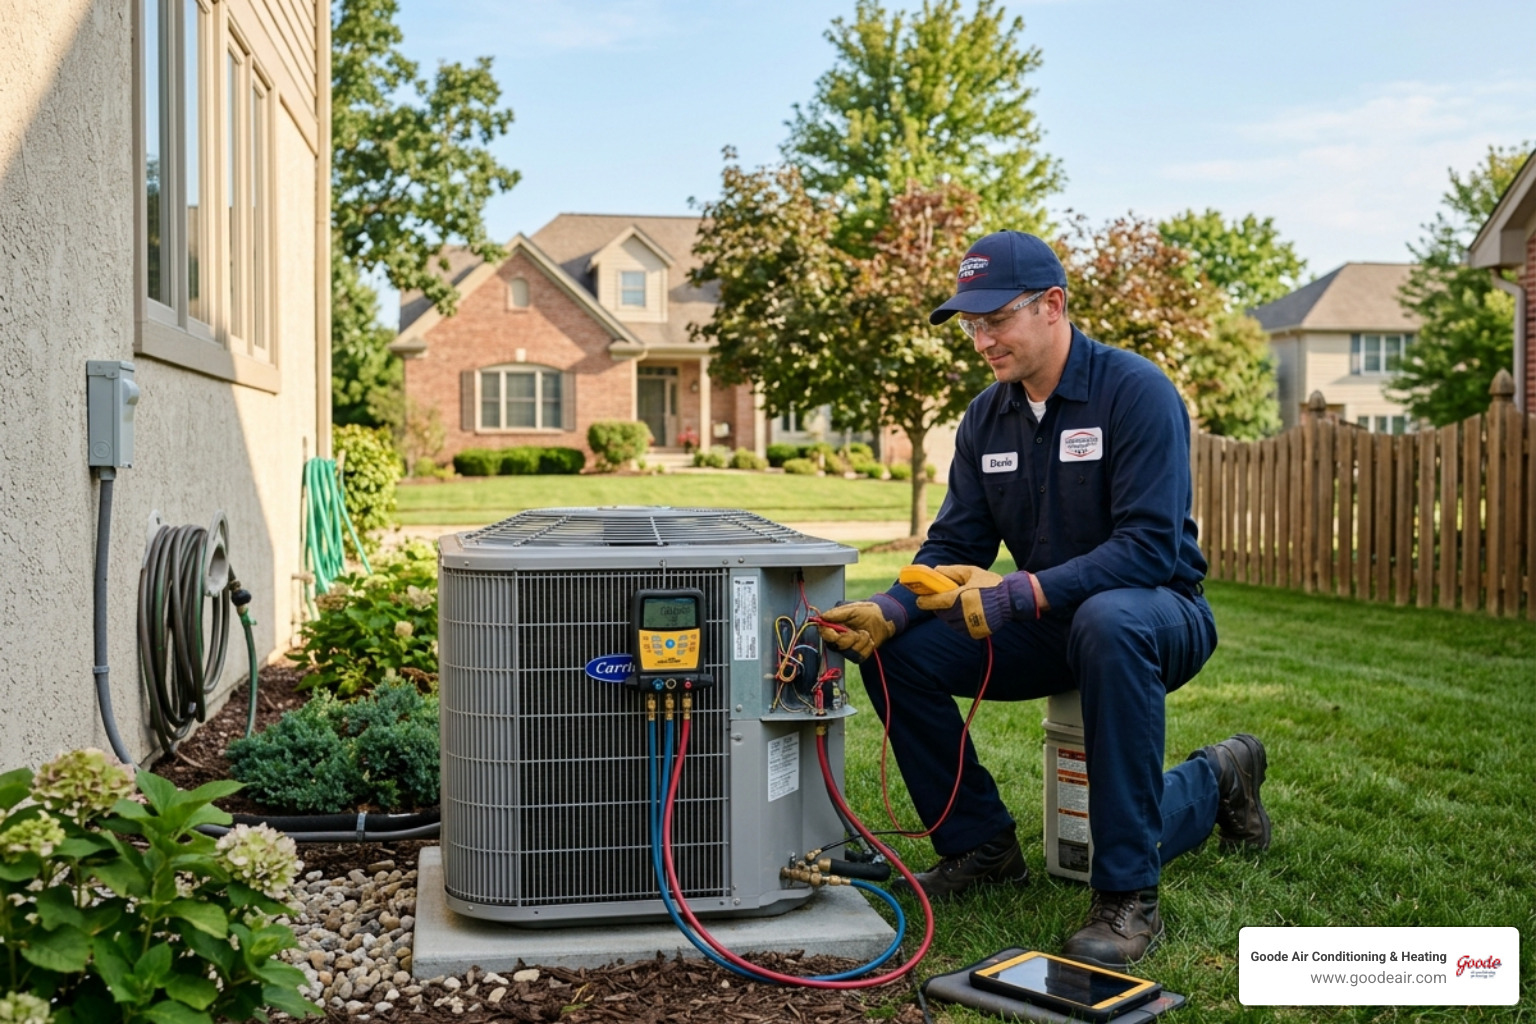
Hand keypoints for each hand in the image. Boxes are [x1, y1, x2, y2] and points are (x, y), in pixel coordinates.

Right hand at [816, 593, 906, 660]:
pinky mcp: (857, 656)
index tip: (837, 630)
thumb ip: (838, 613)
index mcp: (834, 626)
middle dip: (850, 637)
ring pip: (849, 651)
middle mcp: (838, 639)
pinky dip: (867, 646)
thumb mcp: (853, 609)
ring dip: (861, 640)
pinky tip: (869, 640)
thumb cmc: (868, 612)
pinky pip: (860, 655)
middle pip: (837, 645)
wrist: (884, 620)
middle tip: (858, 630)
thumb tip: (822, 616)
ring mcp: (848, 648)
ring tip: (865, 633)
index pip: (825, 634)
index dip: (829, 634)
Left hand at [914, 564, 1036, 638]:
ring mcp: (968, 625)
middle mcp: (962, 614)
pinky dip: (958, 622)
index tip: (919, 599)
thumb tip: (935, 571)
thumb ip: (952, 571)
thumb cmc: (990, 584)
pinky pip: (959, 628)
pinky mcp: (974, 633)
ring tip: (956, 605)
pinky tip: (965, 613)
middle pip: (940, 613)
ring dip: (948, 614)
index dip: (925, 600)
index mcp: (960, 598)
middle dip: (938, 606)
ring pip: (949, 622)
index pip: (935, 602)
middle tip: (940, 600)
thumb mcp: (972, 572)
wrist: (1011, 601)